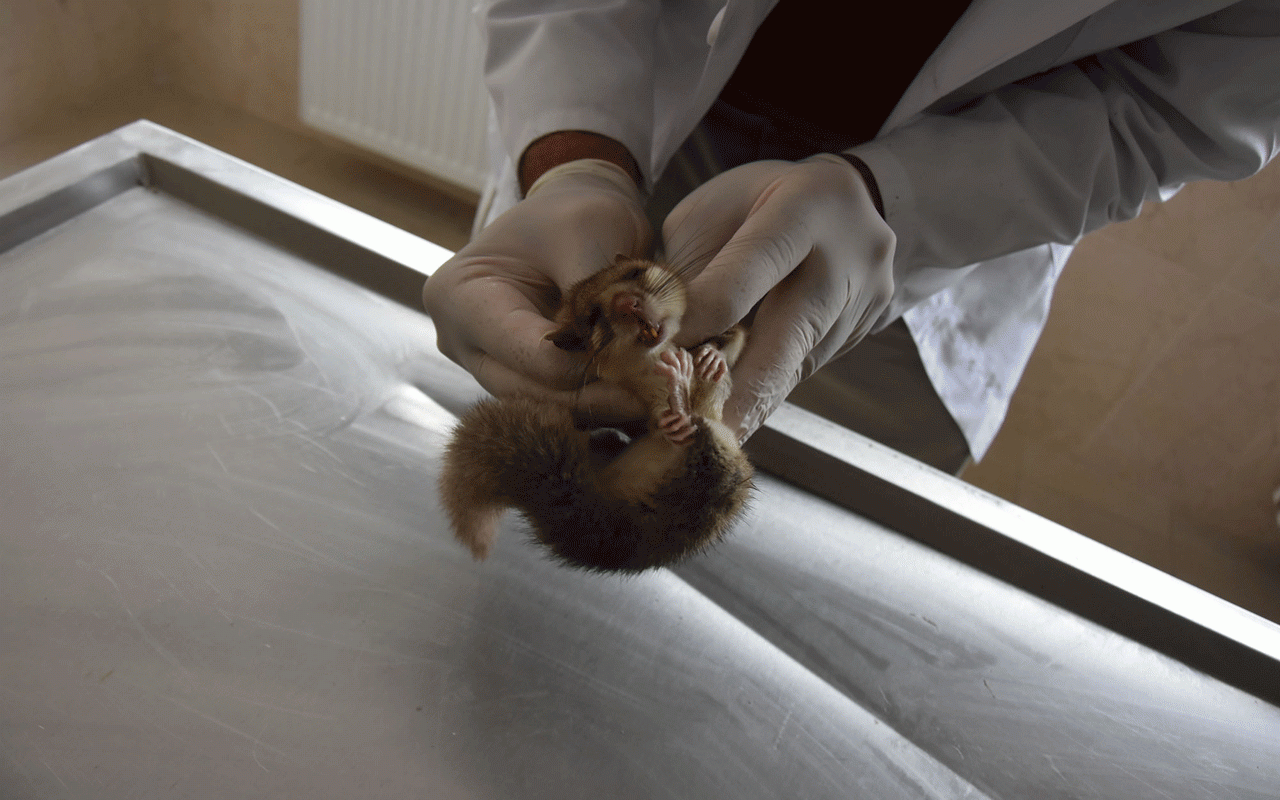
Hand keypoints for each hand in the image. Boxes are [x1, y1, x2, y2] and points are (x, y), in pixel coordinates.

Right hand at [423, 159, 650, 415]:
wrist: (573, 213)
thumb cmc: (574, 212)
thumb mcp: (586, 235)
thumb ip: (600, 295)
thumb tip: (637, 351)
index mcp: (460, 298)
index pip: (525, 352)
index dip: (585, 368)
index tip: (643, 374)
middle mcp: (463, 341)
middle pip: (529, 391)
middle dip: (594, 398)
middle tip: (654, 401)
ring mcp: (488, 365)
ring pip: (547, 405)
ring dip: (601, 406)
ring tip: (656, 401)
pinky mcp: (520, 379)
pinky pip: (559, 403)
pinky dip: (600, 401)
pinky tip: (643, 399)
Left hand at [663, 154, 895, 441]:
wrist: (852, 199)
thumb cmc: (762, 200)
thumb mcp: (716, 211)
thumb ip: (692, 268)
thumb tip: (655, 336)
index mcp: (801, 212)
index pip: (741, 282)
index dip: (695, 325)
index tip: (654, 359)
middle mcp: (844, 260)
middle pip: (784, 343)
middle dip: (734, 398)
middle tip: (694, 439)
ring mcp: (862, 302)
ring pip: (795, 368)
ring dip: (747, 402)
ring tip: (702, 432)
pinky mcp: (862, 333)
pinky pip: (805, 369)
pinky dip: (765, 388)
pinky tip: (735, 408)